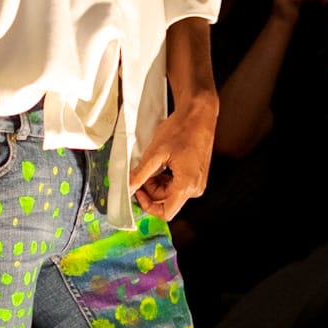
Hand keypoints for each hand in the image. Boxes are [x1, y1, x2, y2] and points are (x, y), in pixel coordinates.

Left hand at [129, 97, 217, 220]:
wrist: (198, 115)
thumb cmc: (182, 129)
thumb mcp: (156, 153)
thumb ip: (140, 174)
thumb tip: (129, 188)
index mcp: (187, 185)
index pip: (166, 212)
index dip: (148, 205)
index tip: (137, 191)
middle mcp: (195, 188)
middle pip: (167, 202)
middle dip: (151, 190)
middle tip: (141, 172)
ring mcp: (197, 182)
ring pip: (171, 193)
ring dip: (157, 183)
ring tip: (153, 164)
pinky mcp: (196, 175)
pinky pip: (178, 185)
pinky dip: (166, 178)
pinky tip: (162, 163)